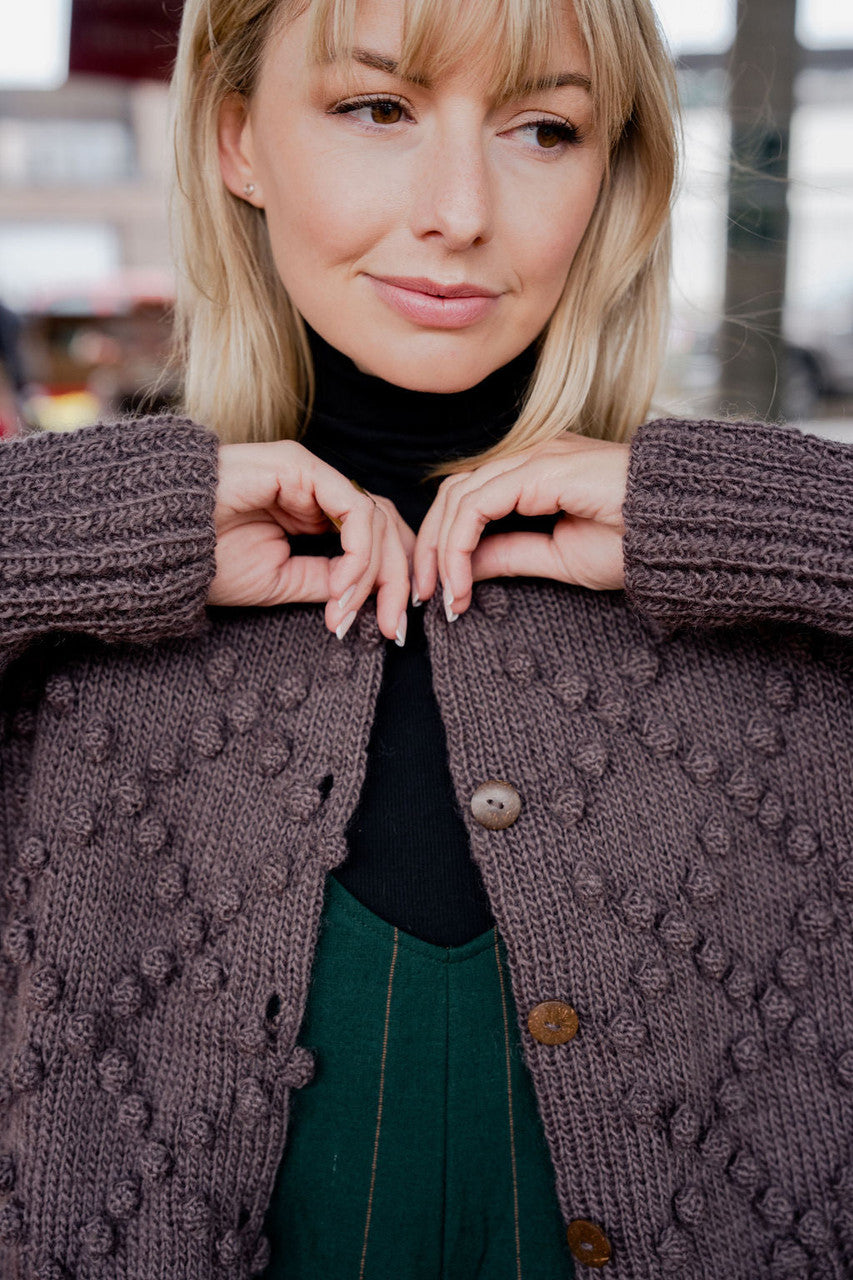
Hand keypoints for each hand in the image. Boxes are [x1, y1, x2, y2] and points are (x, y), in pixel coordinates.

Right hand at [209, 441, 414, 640]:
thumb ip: (327, 580)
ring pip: (375, 520)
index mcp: (313, 514)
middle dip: (396, 582)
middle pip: (385, 527)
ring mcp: (312, 475)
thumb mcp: (282, 581)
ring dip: (372, 574)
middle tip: (392, 628)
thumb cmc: (207, 559)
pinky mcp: (302, 467)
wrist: (160, 540)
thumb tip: (368, 593)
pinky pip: (354, 508)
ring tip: (345, 611)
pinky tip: (341, 586)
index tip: (391, 629)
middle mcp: (318, 490)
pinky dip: (358, 553)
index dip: (391, 582)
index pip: (375, 538)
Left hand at [413, 432, 629, 617]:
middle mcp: (529, 459)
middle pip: (453, 495)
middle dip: (431, 549)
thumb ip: (510, 555)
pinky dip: (459, 545)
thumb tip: (466, 567)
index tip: (445, 597)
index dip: (445, 546)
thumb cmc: (636, 543)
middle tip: (428, 597)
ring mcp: (534, 458)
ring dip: (441, 552)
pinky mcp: (539, 468)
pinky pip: (476, 505)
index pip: (468, 500)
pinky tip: (462, 582)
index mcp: (534, 474)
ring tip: (446, 597)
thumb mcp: (558, 558)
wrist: (681, 531)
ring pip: (458, 499)